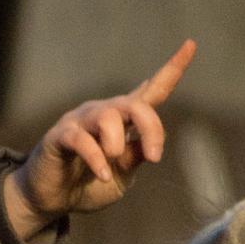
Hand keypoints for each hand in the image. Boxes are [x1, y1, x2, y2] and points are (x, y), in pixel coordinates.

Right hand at [3, 39, 196, 239]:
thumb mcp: (123, 175)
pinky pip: (81, 139)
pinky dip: (96, 159)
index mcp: (124, 121)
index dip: (172, 69)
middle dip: (151, 128)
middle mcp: (103, 113)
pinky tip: (103, 175)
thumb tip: (151, 145)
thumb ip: (135, 157)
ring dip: (116, 141)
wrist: (53, 199)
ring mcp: (80, 121)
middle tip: (154, 157)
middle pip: (135, 105)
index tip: (191, 44)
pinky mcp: (61, 135)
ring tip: (114, 161)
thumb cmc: (89, 184)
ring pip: (108, 115)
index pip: (152, 90)